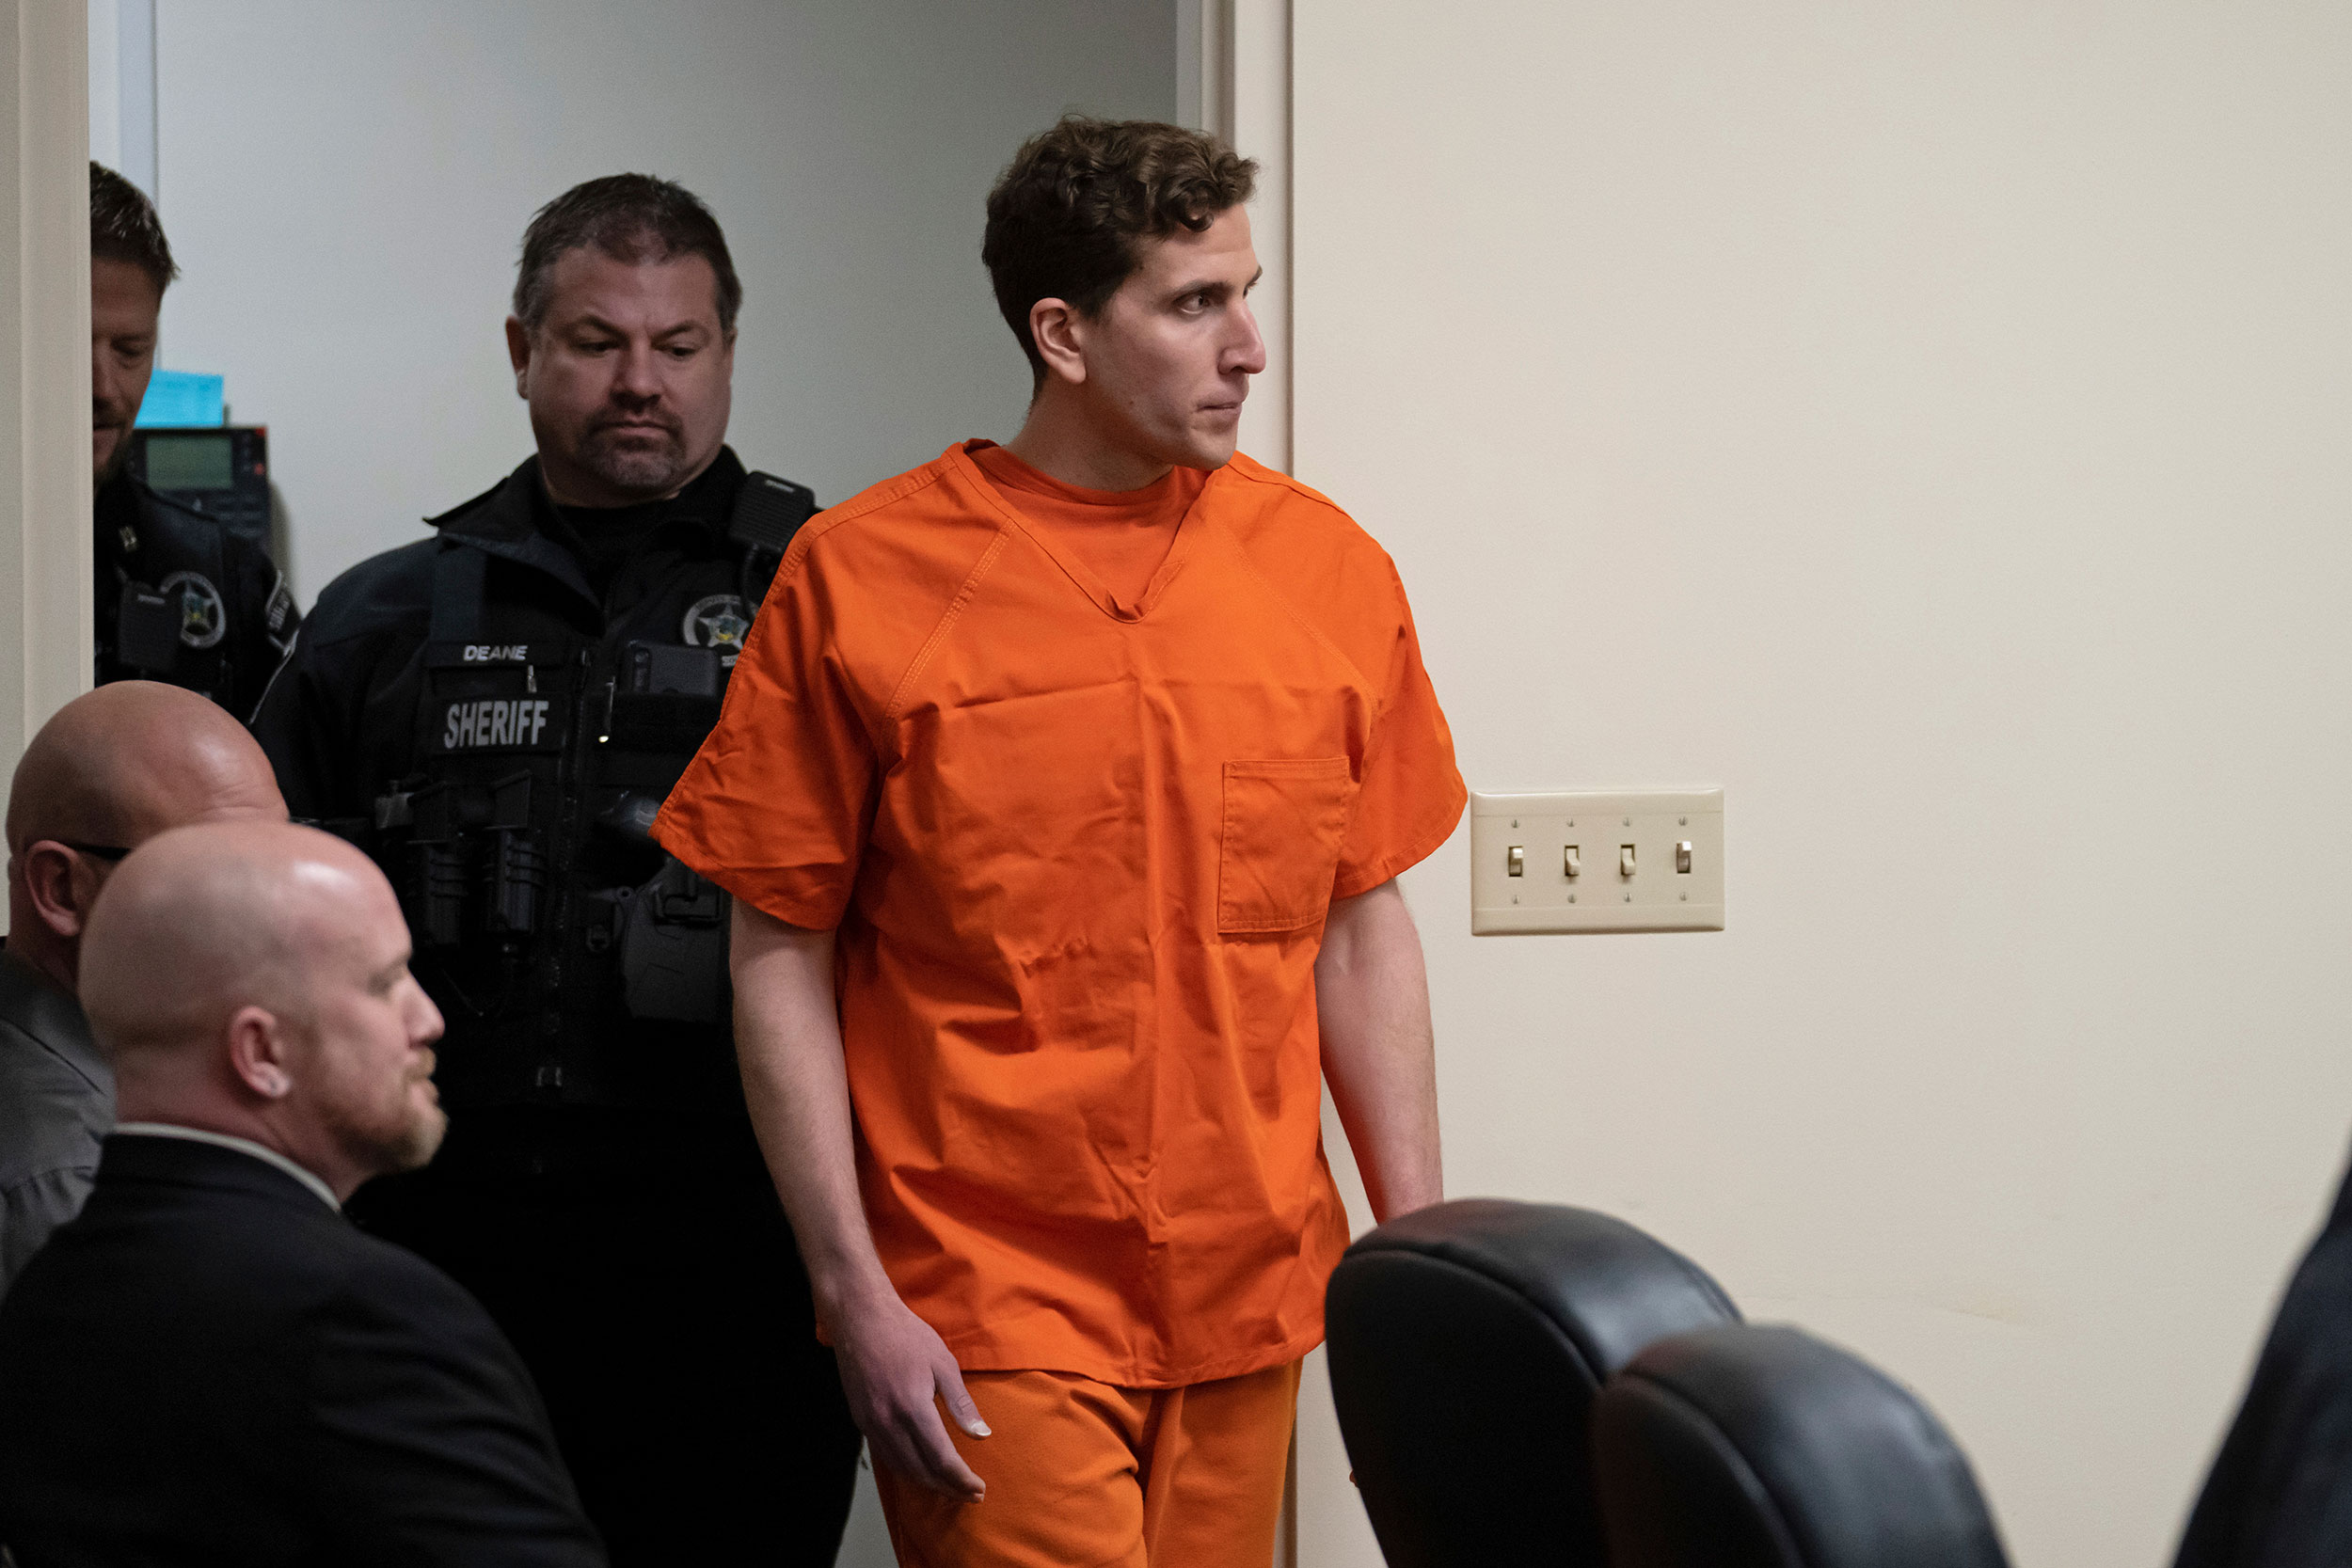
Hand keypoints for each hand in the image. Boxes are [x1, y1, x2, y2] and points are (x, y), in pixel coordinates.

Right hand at [832, 1295, 989, 1499]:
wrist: (860, 1318)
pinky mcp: (859, 1420)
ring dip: (926, 1483)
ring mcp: (870, 1424)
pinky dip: (906, 1468)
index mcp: (913, 1408)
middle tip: (969, 1495)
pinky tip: (920, 1467)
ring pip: (900, 1468)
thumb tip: (981, 1436)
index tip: (979, 1489)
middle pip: (920, 1472)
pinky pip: (885, 1455)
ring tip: (949, 1487)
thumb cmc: (907, 1335)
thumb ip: (961, 1404)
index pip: (941, 1459)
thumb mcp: (943, 1363)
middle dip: (947, 1488)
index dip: (962, 1480)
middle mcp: (888, 1423)